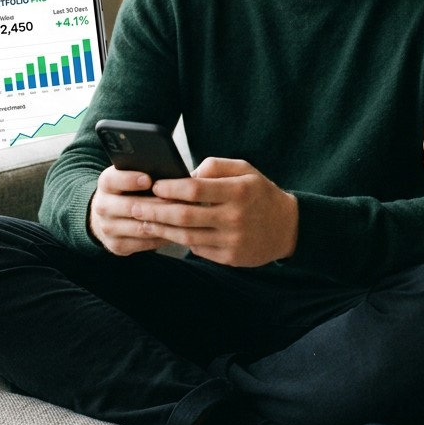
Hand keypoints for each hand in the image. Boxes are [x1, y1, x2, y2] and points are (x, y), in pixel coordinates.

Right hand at [88, 165, 170, 255]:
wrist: (109, 214)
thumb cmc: (130, 190)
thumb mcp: (131, 175)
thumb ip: (145, 171)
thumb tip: (171, 170)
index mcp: (106, 184)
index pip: (112, 180)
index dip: (129, 180)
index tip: (148, 179)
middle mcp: (102, 206)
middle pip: (129, 206)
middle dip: (155, 204)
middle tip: (178, 201)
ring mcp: (108, 228)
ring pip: (139, 227)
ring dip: (162, 223)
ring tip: (183, 217)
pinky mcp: (117, 245)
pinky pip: (143, 243)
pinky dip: (161, 238)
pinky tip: (176, 231)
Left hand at [132, 157, 298, 266]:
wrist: (288, 228)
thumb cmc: (260, 193)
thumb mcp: (245, 170)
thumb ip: (216, 166)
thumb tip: (186, 174)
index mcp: (239, 191)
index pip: (196, 189)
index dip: (171, 188)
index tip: (154, 186)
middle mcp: (235, 217)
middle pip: (186, 216)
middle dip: (156, 211)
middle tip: (135, 207)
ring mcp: (232, 240)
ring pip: (187, 236)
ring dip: (161, 230)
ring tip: (143, 222)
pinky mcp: (230, 258)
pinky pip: (197, 249)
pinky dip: (179, 241)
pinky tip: (165, 234)